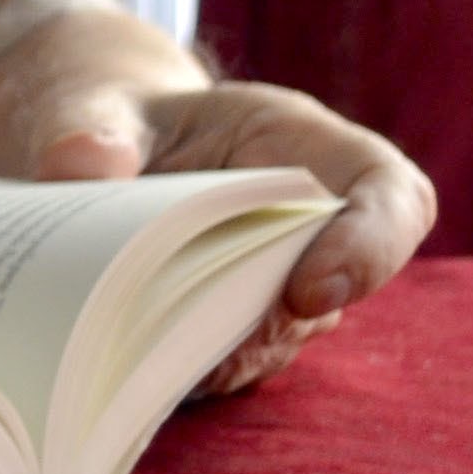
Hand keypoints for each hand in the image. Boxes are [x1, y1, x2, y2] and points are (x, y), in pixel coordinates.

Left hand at [0, 8, 433, 392]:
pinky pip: (222, 369)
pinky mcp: (237, 337)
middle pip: (325, 297)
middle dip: (252, 322)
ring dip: (205, 354)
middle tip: (168, 325)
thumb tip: (80, 166)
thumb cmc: (124, 120)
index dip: (372, 249)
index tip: (309, 292)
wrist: (103, 158)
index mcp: (309, 147)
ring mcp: (282, 293)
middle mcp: (314, 231)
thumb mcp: (100, 102)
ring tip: (125, 336)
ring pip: (270, 345)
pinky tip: (115, 357)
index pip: (392, 199)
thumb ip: (92, 125)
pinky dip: (173, 371)